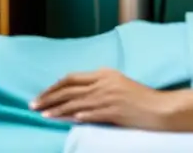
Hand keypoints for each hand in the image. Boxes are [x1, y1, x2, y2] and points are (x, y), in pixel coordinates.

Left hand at [31, 68, 172, 129]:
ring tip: (43, 114)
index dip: (54, 86)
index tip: (41, 95)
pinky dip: (77, 116)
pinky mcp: (114, 110)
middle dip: (49, 97)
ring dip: (57, 109)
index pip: (72, 78)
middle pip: (70, 89)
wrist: (159, 108)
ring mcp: (110, 96)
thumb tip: (76, 96)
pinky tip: (66, 119)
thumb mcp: (118, 86)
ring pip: (76, 102)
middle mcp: (105, 83)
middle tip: (33, 105)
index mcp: (105, 74)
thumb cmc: (139, 99)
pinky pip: (91, 113)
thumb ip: (99, 86)